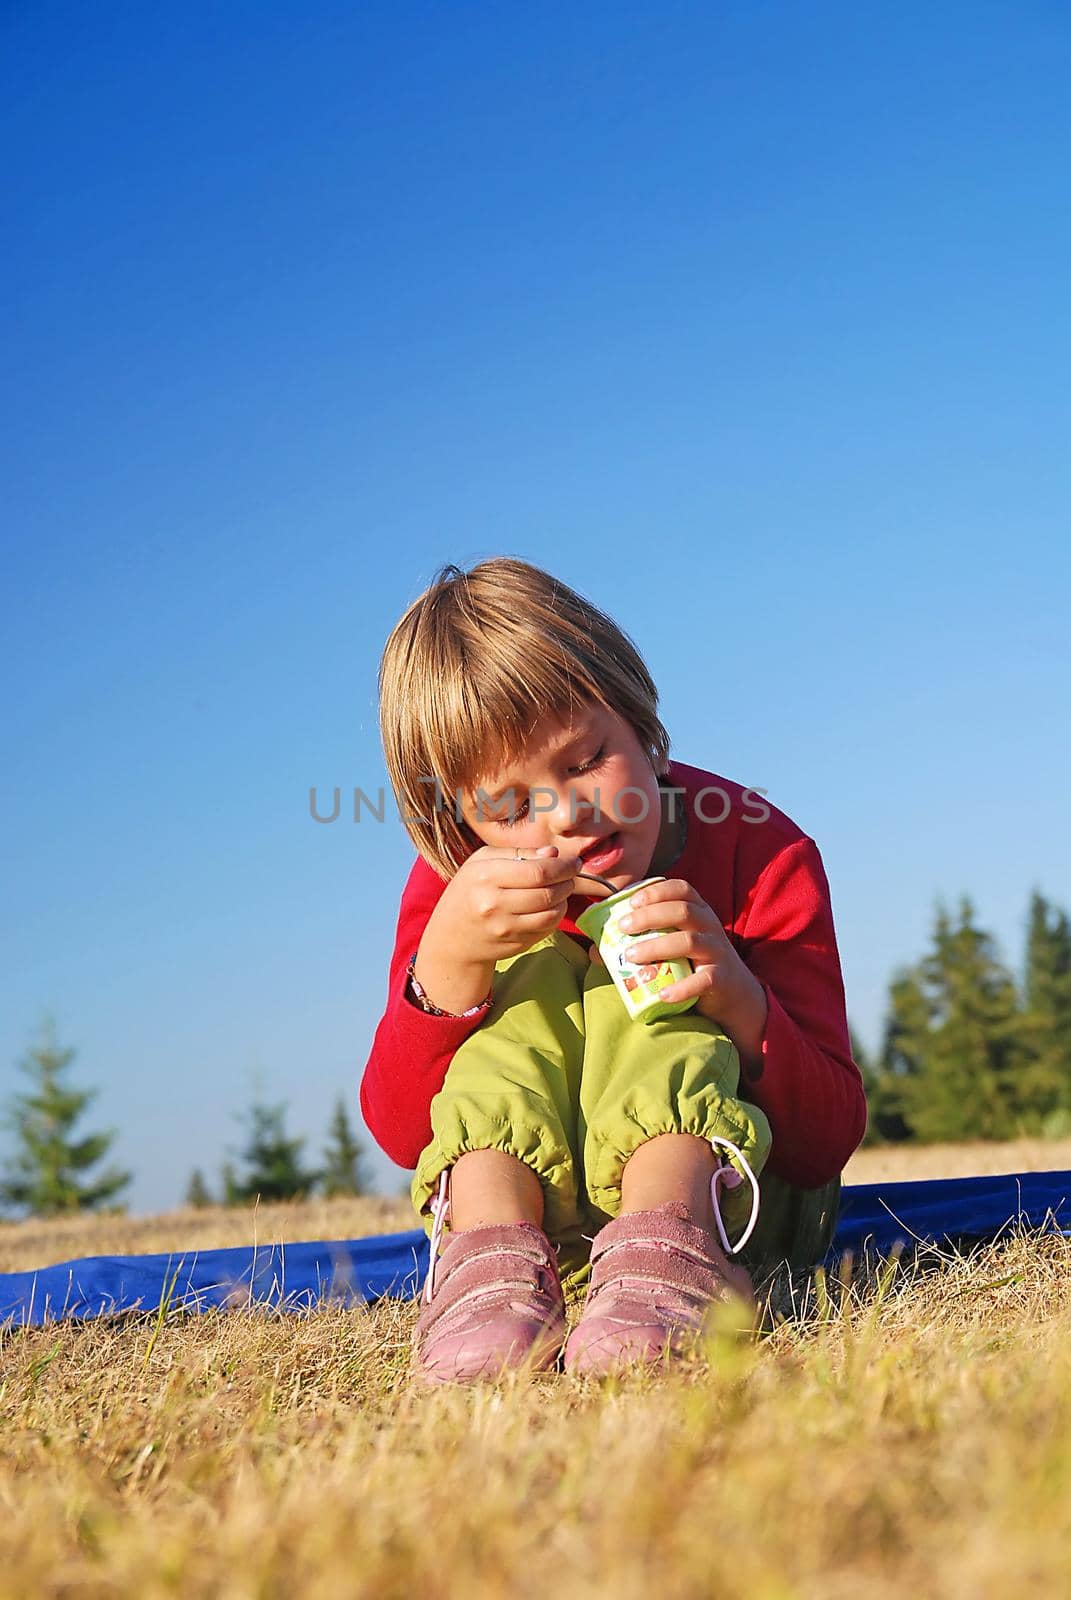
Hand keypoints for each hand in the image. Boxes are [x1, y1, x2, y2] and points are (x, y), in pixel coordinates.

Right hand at [423, 844, 579, 968]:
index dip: (563, 866)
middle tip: (571, 874)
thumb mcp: (482, 861)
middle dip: (568, 881)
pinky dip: (555, 916)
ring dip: (565, 900)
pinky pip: (547, 929)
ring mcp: (505, 929)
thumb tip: (552, 853)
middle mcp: (494, 904)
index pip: (537, 871)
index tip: (573, 861)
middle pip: (548, 893)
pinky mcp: (515, 945)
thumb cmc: (469, 890)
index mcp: (485, 876)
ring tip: (561, 889)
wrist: (451, 937)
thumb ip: (518, 852)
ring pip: (552, 914)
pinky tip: (550, 906)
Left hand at [614, 878, 767, 1057]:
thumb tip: (594, 949)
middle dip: (649, 916)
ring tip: (630, 956)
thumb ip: (640, 943)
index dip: (656, 891)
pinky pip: (704, 980)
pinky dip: (682, 987)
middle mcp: (710, 926)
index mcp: (698, 912)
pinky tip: (663, 995)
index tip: (630, 900)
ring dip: (657, 947)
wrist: (734, 995)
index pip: (681, 889)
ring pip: (689, 941)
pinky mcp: (722, 978)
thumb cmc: (694, 965)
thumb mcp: (671, 949)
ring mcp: (718, 951)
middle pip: (682, 911)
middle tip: (623, 928)